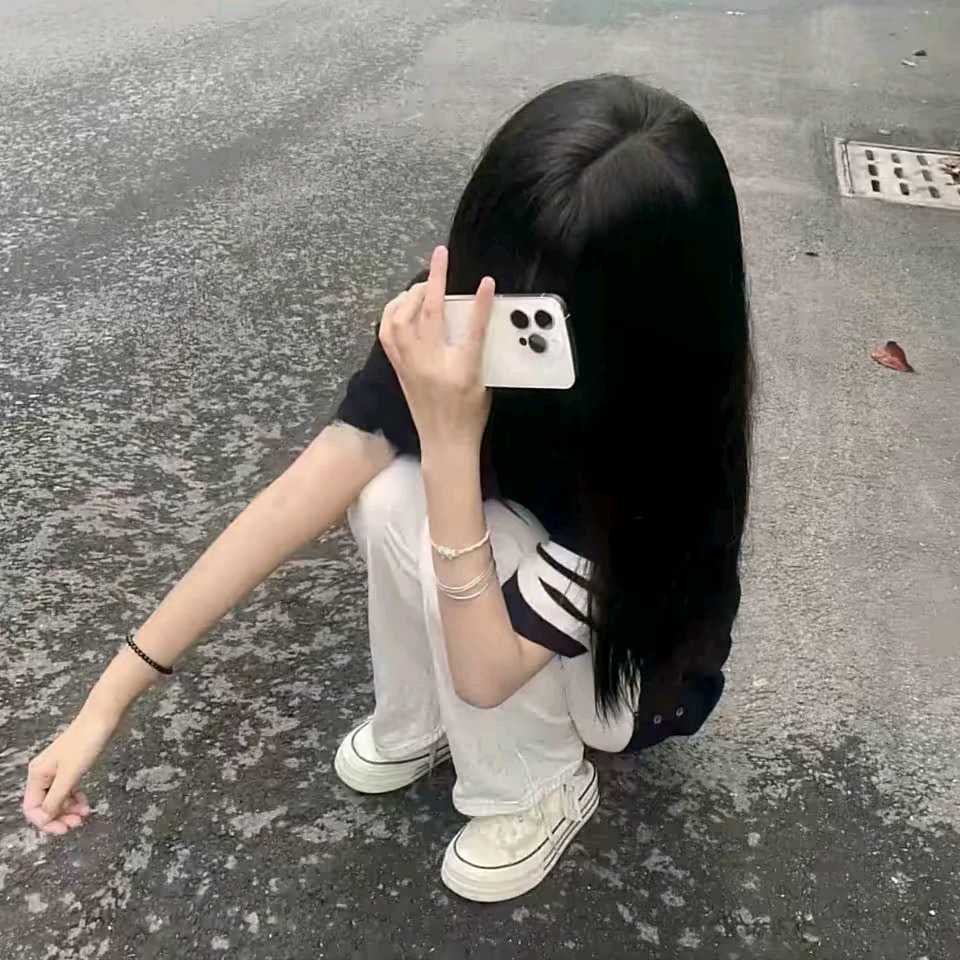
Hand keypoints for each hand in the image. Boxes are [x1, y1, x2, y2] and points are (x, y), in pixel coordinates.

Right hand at [22, 708, 117, 833]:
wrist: (103, 718)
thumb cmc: (86, 743)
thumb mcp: (70, 774)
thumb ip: (56, 798)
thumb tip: (44, 819)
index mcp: (37, 774)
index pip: (32, 808)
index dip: (46, 822)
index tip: (65, 829)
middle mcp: (43, 773)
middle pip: (44, 805)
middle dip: (58, 817)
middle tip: (77, 823)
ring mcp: (57, 770)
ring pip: (57, 798)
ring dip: (68, 809)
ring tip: (84, 814)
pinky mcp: (71, 767)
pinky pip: (68, 790)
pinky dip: (75, 799)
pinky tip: (85, 803)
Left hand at [379, 246, 494, 453]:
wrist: (445, 443)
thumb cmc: (470, 415)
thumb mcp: (484, 381)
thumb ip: (478, 348)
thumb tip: (474, 319)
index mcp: (461, 369)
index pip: (472, 328)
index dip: (480, 303)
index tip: (486, 281)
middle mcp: (431, 364)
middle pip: (429, 313)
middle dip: (434, 279)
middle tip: (439, 260)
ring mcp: (410, 365)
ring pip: (399, 319)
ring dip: (408, 295)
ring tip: (420, 284)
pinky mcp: (398, 369)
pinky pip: (387, 334)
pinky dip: (391, 314)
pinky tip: (399, 306)